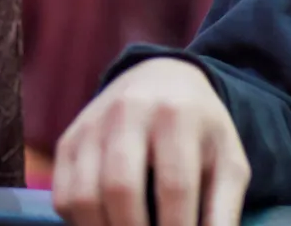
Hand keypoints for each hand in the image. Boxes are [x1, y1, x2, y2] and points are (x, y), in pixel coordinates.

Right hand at [53, 59, 249, 225]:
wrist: (163, 80)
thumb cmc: (200, 130)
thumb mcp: (227, 159)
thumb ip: (224, 210)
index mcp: (178, 115)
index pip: (174, 185)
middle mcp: (129, 112)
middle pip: (121, 189)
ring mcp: (92, 125)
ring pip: (84, 197)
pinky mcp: (68, 141)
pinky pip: (64, 197)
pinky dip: (83, 224)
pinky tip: (108, 225)